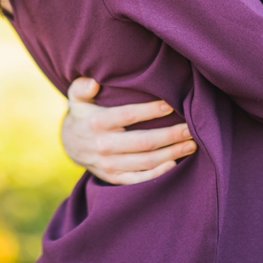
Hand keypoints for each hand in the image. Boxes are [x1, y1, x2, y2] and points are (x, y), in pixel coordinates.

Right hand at [61, 77, 197, 184]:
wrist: (69, 144)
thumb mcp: (76, 97)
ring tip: (192, 144)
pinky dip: (156, 174)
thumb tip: (93, 82)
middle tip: (192, 128)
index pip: (127, 115)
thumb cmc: (83, 114)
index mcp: (96, 122)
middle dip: (170, 135)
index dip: (150, 111)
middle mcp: (103, 145)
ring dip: (171, 153)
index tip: (171, 105)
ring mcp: (109, 165)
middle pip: (143, 142)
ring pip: (145, 161)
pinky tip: (174, 164)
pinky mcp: (114, 178)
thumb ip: (82, 87)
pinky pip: (137, 179)